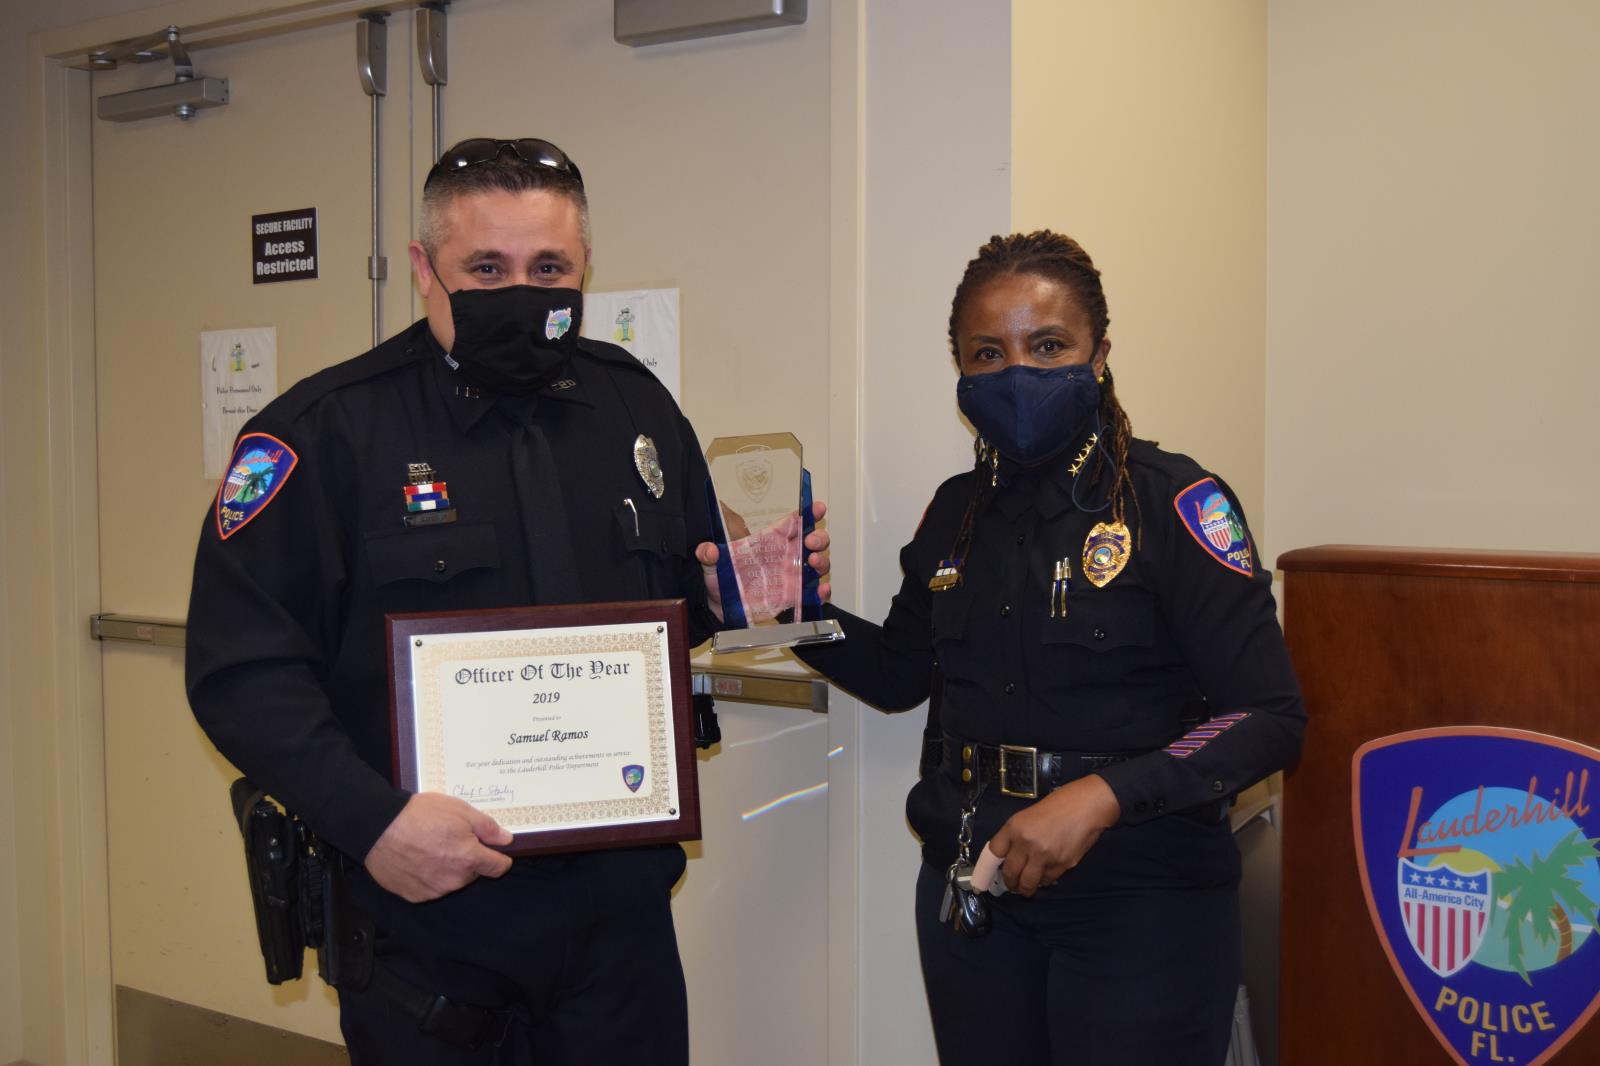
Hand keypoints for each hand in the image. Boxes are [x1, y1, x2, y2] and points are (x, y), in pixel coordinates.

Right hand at [363, 792, 514, 902]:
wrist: (378, 827)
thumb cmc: (420, 815)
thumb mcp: (460, 810)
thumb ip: (487, 827)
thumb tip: (506, 840)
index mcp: (469, 859)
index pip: (498, 868)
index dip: (499, 858)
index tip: (493, 851)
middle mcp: (454, 880)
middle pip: (473, 873)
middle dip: (469, 859)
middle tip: (451, 839)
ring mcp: (433, 890)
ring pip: (452, 881)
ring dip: (448, 868)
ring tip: (430, 847)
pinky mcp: (415, 895)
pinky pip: (431, 887)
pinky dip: (429, 876)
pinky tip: (417, 859)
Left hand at [695, 501, 831, 621]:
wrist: (720, 607)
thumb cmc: (720, 579)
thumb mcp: (711, 565)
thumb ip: (709, 555)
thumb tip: (708, 550)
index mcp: (770, 541)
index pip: (793, 522)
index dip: (809, 513)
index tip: (818, 508)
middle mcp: (784, 556)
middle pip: (811, 540)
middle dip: (819, 537)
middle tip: (811, 541)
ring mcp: (791, 577)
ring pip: (817, 564)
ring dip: (821, 561)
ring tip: (813, 562)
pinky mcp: (792, 597)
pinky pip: (812, 593)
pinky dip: (821, 592)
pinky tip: (821, 590)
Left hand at [987, 774, 1120, 896]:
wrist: (1088, 805)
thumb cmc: (1060, 803)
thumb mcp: (1030, 815)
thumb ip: (1018, 835)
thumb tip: (1009, 855)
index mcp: (1015, 826)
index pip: (993, 852)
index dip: (987, 867)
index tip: (986, 876)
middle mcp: (1026, 842)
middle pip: (1010, 872)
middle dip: (1010, 883)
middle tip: (1012, 885)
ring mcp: (1044, 855)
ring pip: (1028, 882)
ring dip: (1025, 888)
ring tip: (1026, 888)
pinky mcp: (1062, 865)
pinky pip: (1047, 880)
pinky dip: (1044, 881)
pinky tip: (1044, 876)